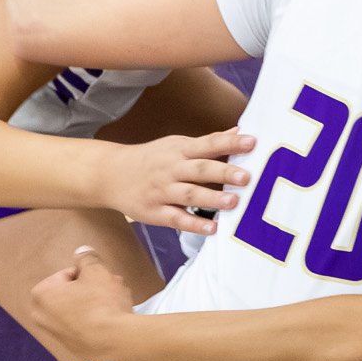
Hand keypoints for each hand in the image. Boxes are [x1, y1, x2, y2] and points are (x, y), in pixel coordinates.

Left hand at [28, 246, 137, 360]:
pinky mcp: (72, 347)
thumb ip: (87, 258)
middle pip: (71, 293)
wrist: (114, 341)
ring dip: (95, 304)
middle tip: (112, 288)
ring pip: (78, 309)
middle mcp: (41, 315)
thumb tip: (82, 251)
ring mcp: (56, 334)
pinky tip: (112, 320)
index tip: (103, 278)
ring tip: (117, 304)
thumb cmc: (101, 303)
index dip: (88, 274)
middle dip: (92, 289)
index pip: (68, 274)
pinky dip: (95, 321)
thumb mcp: (96, 271)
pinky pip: (83, 326)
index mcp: (42, 293)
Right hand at [101, 128, 253, 233]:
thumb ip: (208, 142)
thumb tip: (239, 131)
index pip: (208, 144)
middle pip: (200, 170)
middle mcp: (171, 169)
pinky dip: (194, 224)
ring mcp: (162, 191)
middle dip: (224, 173)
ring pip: (189, 195)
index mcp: (179, 150)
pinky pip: (176, 218)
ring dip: (212, 199)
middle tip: (247, 178)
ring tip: (233, 202)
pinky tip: (213, 229)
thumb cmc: (152, 159)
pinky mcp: (154, 212)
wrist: (109, 174)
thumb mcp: (176, 145)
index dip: (230, 143)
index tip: (253, 142)